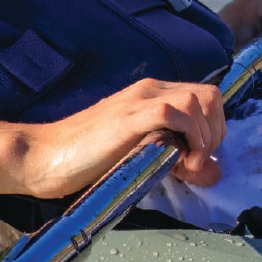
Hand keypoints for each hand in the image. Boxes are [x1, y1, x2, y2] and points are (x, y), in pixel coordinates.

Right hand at [20, 79, 224, 201]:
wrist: (46, 156)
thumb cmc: (86, 159)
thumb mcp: (141, 155)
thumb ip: (176, 158)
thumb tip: (216, 171)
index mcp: (150, 95)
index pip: (204, 98)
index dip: (212, 130)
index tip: (198, 160)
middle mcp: (149, 90)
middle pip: (210, 95)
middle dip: (215, 133)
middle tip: (195, 163)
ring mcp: (139, 100)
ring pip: (199, 100)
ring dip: (204, 137)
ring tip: (187, 165)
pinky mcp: (130, 117)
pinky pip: (178, 112)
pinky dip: (191, 137)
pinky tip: (179, 161)